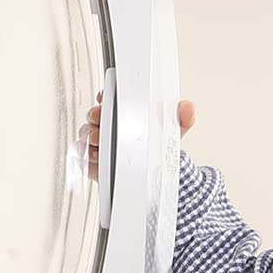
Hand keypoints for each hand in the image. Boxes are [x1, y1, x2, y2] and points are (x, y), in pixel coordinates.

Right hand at [79, 96, 195, 180]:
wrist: (156, 175)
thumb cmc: (159, 148)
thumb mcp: (172, 132)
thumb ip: (181, 119)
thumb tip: (187, 108)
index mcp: (124, 115)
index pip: (109, 99)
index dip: (105, 97)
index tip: (106, 98)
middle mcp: (108, 127)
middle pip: (93, 117)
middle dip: (95, 116)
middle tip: (100, 119)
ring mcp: (100, 145)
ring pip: (86, 137)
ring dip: (90, 138)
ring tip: (99, 143)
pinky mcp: (95, 164)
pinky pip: (85, 160)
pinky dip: (88, 160)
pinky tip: (95, 161)